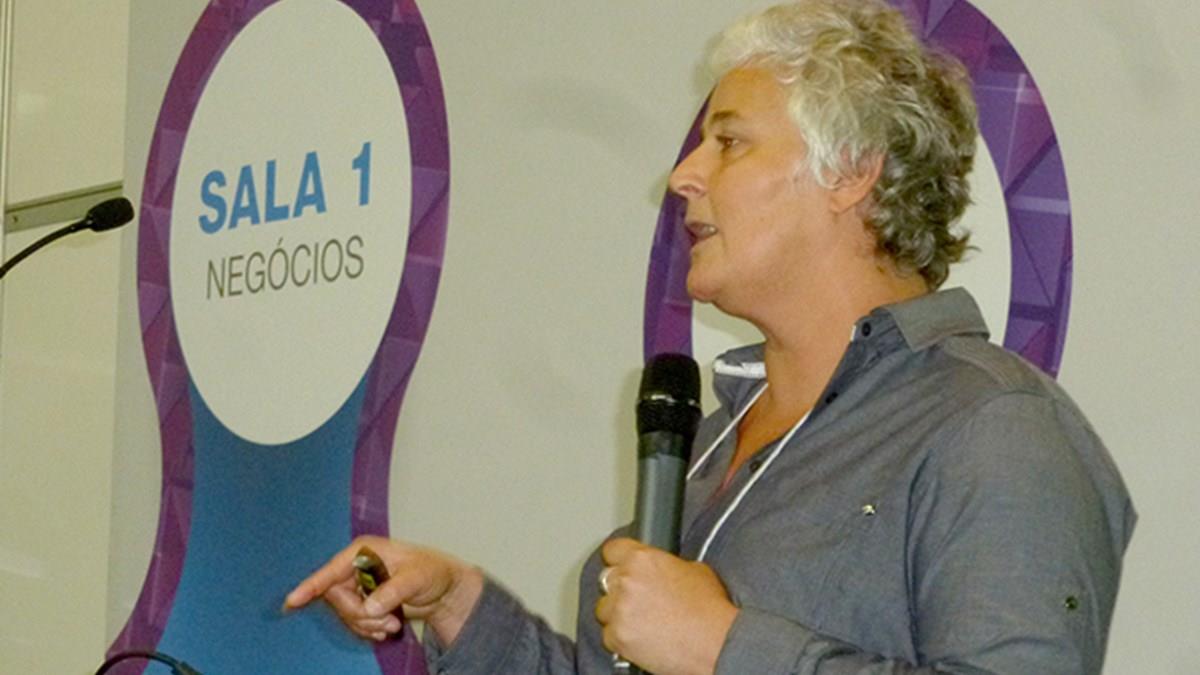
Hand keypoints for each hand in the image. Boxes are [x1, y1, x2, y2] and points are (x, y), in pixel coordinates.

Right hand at [284, 535, 483, 644]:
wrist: (442, 589)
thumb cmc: (432, 571)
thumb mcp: (416, 578)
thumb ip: (393, 591)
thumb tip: (370, 607)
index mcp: (364, 551)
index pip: (332, 570)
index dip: (312, 585)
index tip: (293, 601)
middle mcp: (355, 567)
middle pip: (337, 598)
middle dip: (360, 616)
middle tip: (388, 622)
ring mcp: (357, 585)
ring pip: (345, 613)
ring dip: (367, 625)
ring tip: (393, 624)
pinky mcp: (361, 602)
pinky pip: (353, 621)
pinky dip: (368, 629)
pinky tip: (386, 628)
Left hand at [595, 539, 737, 674]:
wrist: (716, 643)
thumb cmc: (711, 609)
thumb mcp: (694, 570)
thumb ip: (666, 565)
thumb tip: (660, 569)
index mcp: (642, 559)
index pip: (612, 550)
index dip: (619, 559)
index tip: (622, 566)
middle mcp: (626, 581)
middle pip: (606, 579)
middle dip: (619, 589)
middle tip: (640, 600)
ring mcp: (619, 610)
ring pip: (603, 609)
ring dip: (618, 615)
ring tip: (643, 623)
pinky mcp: (617, 637)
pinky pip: (609, 636)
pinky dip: (622, 639)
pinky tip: (642, 638)